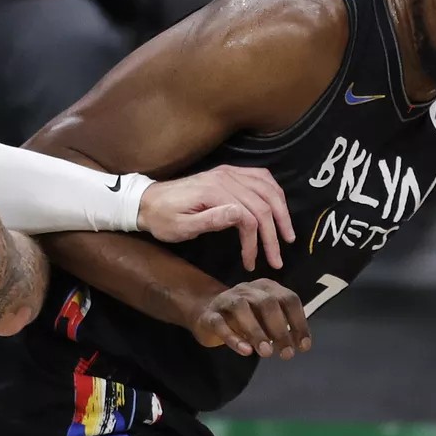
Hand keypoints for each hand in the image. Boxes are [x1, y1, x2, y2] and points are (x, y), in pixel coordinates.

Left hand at [139, 164, 295, 270]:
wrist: (147, 201)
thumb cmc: (163, 219)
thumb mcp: (182, 228)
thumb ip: (212, 221)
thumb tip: (242, 216)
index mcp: (215, 192)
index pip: (249, 217)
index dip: (255, 243)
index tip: (252, 263)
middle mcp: (226, 177)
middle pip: (263, 204)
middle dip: (274, 233)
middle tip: (278, 258)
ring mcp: (229, 172)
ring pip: (268, 188)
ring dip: (281, 212)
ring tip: (287, 234)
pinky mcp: (228, 173)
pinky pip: (260, 177)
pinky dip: (273, 191)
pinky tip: (278, 206)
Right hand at [192, 278, 311, 358]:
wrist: (208, 313)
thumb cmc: (246, 318)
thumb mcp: (266, 319)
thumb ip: (282, 327)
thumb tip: (299, 345)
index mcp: (267, 288)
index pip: (288, 299)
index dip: (299, 322)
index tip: (303, 346)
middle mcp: (248, 289)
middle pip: (267, 302)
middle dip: (280, 329)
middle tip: (287, 354)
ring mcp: (227, 299)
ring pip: (242, 309)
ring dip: (257, 332)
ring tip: (267, 353)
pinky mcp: (210, 315)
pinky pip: (220, 323)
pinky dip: (233, 338)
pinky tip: (246, 351)